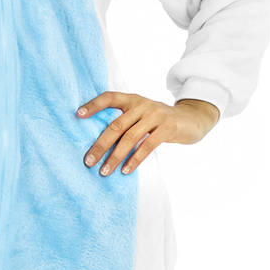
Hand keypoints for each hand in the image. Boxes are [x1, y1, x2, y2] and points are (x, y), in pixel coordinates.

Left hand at [76, 92, 219, 175]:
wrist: (192, 119)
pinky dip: (135, 160)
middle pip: (116, 125)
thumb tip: (99, 141)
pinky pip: (147, 146)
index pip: (109, 98)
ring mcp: (155, 116)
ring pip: (129, 138)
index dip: (93, 105)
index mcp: (133, 99)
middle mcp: (142, 105)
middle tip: (88, 161)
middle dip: (100, 145)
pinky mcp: (167, 128)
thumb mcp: (142, 114)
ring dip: (115, 157)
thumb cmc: (159, 120)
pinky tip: (126, 170)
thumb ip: (126, 120)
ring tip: (104, 171)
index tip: (78, 115)